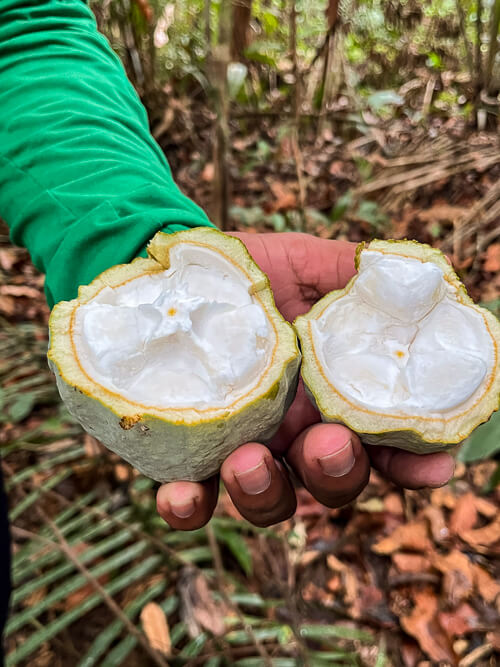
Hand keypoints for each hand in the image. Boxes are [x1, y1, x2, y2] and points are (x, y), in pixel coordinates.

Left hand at [157, 232, 454, 528]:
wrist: (177, 274)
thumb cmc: (246, 274)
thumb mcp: (302, 262)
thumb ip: (351, 273)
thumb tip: (411, 274)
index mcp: (330, 395)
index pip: (385, 443)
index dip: (413, 462)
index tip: (430, 463)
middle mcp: (294, 432)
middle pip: (333, 481)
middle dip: (338, 474)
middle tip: (327, 443)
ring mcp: (243, 448)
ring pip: (270, 500)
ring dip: (266, 494)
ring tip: (248, 460)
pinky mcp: (187, 455)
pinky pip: (194, 500)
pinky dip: (190, 507)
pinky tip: (180, 494)